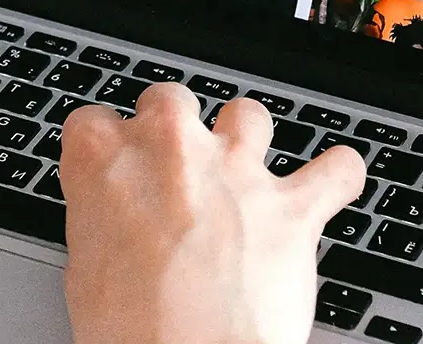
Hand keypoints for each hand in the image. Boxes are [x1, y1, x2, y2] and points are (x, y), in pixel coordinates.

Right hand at [60, 85, 365, 343]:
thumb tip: (114, 233)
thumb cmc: (130, 332)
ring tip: (245, 170)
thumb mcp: (85, 275)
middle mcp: (171, 148)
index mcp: (103, 161)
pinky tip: (333, 180)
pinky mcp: (293, 207)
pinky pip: (336, 169)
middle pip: (170, 101)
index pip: (93, 122)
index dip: (107, 148)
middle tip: (174, 173)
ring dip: (246, 138)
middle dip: (174, 129)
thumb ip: (102, 229)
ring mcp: (236, 171)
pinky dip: (338, 175)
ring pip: (246, 116)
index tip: (115, 170)